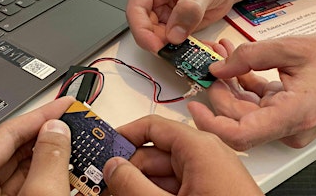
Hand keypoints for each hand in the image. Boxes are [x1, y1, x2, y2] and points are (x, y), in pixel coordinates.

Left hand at [0, 97, 74, 194]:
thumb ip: (48, 162)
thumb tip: (56, 130)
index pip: (6, 133)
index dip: (42, 115)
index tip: (65, 104)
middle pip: (11, 150)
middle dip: (47, 136)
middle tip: (74, 124)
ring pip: (15, 170)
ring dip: (47, 158)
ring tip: (75, 146)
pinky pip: (16, 188)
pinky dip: (40, 178)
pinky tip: (63, 171)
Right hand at [103, 115, 262, 194]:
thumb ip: (134, 186)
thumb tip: (113, 168)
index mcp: (199, 147)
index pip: (152, 127)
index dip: (123, 136)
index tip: (102, 149)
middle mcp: (206, 155)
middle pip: (154, 154)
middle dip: (129, 172)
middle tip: (106, 189)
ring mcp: (210, 175)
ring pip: (164, 174)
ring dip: (141, 187)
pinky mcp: (213, 191)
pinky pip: (178, 187)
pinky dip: (159, 195)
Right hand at [127, 0, 269, 52]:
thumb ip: (188, 10)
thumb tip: (174, 34)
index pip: (135, 11)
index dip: (143, 32)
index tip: (156, 46)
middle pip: (144, 29)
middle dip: (158, 43)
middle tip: (174, 53)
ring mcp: (160, 14)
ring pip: (157, 39)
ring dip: (172, 49)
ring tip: (189, 51)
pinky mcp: (172, 26)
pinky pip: (172, 44)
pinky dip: (183, 50)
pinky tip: (196, 48)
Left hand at [188, 35, 315, 149]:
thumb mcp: (293, 48)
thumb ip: (250, 56)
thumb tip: (219, 67)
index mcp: (292, 115)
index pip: (239, 135)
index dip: (210, 124)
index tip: (193, 106)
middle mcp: (289, 128)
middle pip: (238, 120)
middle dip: (219, 91)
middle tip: (211, 61)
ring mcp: (289, 126)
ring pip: (246, 113)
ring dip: (232, 86)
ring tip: (224, 54)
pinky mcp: (289, 118)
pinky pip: (259, 107)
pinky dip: (247, 88)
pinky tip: (239, 64)